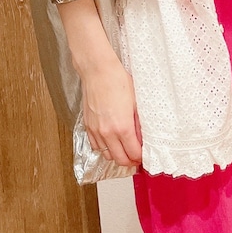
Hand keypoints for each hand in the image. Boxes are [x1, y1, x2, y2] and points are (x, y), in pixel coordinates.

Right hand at [80, 50, 142, 167]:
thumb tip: (142, 138)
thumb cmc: (117, 81)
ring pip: (106, 155)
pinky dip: (104, 148)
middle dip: (130, 161)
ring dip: (116, 155)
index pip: (133, 154)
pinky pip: (95, 146)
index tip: (143, 156)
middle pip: (120, 160)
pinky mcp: (88, 126)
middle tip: (136, 158)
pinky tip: (111, 142)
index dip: (140, 158)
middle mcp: (107, 132)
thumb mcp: (136, 103)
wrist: (98, 71)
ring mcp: (96, 130)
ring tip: (124, 149)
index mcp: (122, 127)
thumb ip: (139, 124)